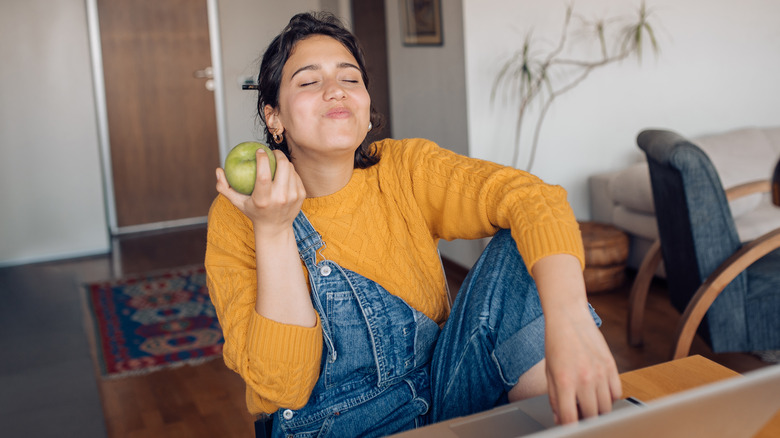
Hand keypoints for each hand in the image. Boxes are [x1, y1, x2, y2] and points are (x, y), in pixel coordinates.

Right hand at [216, 149, 305, 235]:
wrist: (275, 228)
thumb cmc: (253, 212)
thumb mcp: (237, 202)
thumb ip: (224, 187)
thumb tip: (218, 170)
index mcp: (263, 200)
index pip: (263, 175)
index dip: (262, 159)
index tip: (259, 150)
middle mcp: (280, 198)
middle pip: (283, 167)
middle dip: (278, 154)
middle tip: (271, 152)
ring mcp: (293, 197)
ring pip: (291, 169)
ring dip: (284, 161)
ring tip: (276, 160)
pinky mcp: (301, 196)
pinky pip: (296, 175)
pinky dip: (290, 170)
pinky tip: (284, 170)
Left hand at [531, 254, 621, 423]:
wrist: (569, 317)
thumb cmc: (556, 343)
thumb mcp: (549, 372)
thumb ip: (555, 398)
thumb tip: (560, 419)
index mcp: (565, 382)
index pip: (570, 418)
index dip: (570, 429)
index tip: (571, 430)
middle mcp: (585, 379)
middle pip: (592, 417)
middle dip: (586, 421)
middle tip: (580, 415)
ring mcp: (601, 373)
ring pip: (606, 408)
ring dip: (598, 411)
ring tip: (589, 404)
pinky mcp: (612, 366)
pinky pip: (616, 394)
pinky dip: (609, 398)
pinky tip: (600, 392)